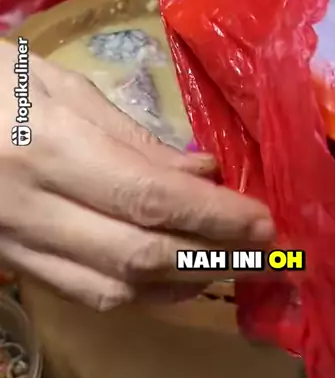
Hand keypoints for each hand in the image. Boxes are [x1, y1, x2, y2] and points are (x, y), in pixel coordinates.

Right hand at [0, 42, 272, 309]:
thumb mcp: (53, 84)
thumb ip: (130, 137)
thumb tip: (199, 175)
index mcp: (45, 149)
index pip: (147, 199)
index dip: (213, 218)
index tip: (266, 221)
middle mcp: (31, 209)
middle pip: (138, 257)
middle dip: (213, 258)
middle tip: (267, 251)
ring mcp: (16, 245)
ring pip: (112, 290)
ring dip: (182, 283)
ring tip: (231, 263)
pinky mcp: (11, 263)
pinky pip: (83, 293)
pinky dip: (139, 291)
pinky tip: (174, 274)